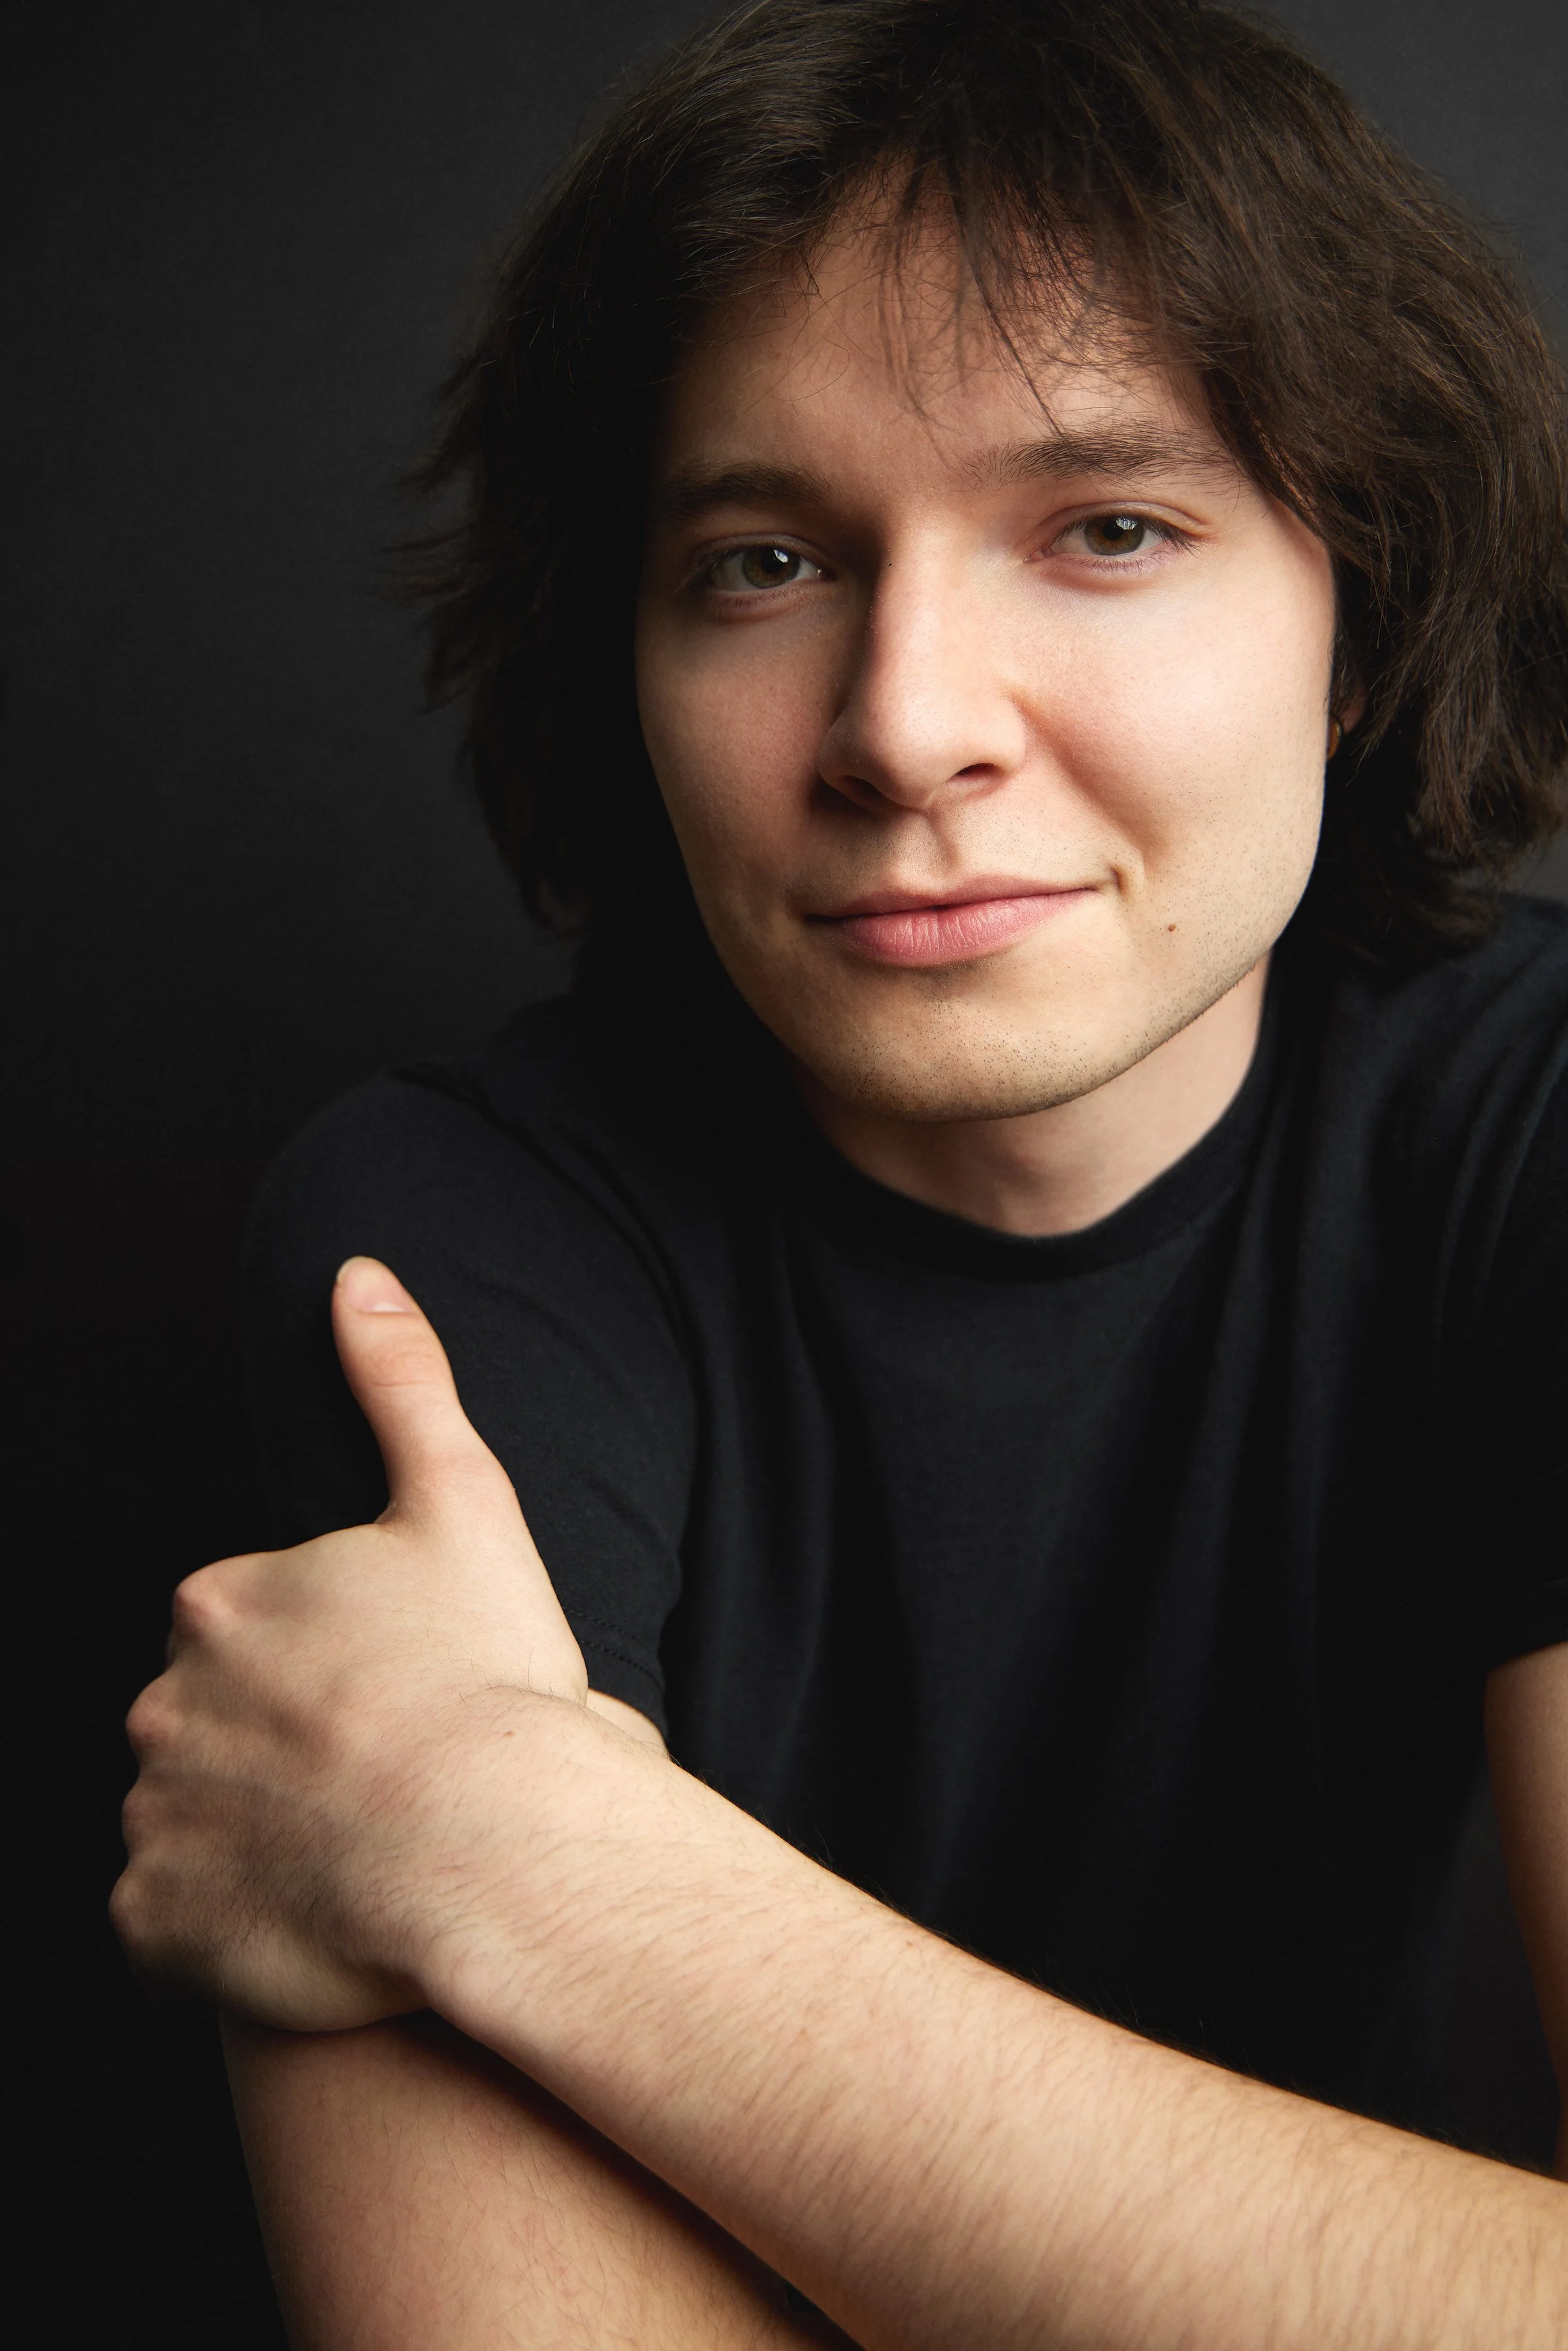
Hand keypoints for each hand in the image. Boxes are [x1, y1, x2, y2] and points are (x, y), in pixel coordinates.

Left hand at [112, 1256, 591, 2030]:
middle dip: (284, 1750)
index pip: (254, 1632)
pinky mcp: (155, 1922)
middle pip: (215, 1724)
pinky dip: (229, 1924)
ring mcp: (154, 1817)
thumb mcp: (463, 1501)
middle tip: (385, 1779)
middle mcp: (163, 1703)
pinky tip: (317, 1916)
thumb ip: (403, 1383)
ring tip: (363, 1853)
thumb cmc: (486, 1675)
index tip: (400, 1697)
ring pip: (196, 1821)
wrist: (491, 1845)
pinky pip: (175, 1923)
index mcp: (223, 1603)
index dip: (334, 1667)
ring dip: (258, 1836)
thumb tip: (357, 1275)